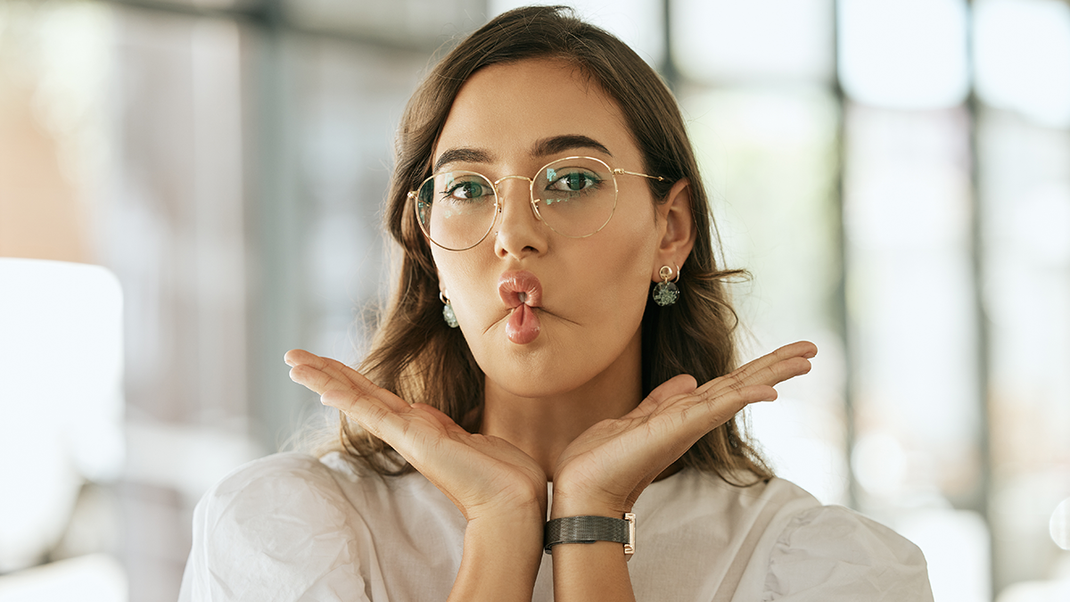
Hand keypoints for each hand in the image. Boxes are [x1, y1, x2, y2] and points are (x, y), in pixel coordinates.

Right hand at [284, 349, 547, 522]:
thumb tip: (458, 430)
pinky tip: (323, 388)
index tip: (325, 367)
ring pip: (358, 399)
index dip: (350, 380)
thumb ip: (461, 432)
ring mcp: (408, 434)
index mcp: (423, 427)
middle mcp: (410, 429)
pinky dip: (347, 399)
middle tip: (292, 357)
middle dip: (325, 373)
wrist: (513, 498)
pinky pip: (373, 413)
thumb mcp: (477, 441)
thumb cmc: (503, 474)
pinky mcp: (412, 439)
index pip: (377, 397)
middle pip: (359, 393)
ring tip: (293, 363)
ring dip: (324, 379)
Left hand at [550, 341, 817, 516]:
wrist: (581, 488)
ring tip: (805, 359)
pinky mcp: (678, 429)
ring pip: (738, 392)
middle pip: (743, 385)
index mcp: (684, 413)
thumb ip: (661, 401)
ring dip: (772, 374)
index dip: (758, 368)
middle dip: (777, 366)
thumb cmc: (602, 460)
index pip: (729, 384)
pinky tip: (769, 391)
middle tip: (812, 350)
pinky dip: (743, 398)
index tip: (788, 353)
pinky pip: (717, 408)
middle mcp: (693, 418)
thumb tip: (687, 380)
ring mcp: (688, 424)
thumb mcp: (634, 419)